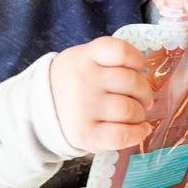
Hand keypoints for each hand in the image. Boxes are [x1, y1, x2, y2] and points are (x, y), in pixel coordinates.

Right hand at [49, 37, 153, 152]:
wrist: (41, 109)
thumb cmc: (73, 82)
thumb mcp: (83, 58)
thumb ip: (109, 60)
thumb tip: (146, 76)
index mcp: (84, 57)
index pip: (121, 51)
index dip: (137, 59)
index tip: (138, 67)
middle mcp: (84, 80)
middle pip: (132, 82)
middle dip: (144, 92)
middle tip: (143, 98)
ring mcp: (84, 108)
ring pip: (130, 110)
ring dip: (141, 114)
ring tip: (136, 114)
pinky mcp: (86, 135)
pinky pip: (123, 135)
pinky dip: (138, 133)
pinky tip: (141, 129)